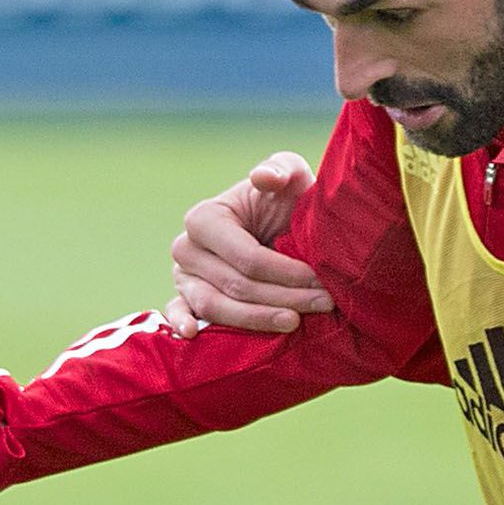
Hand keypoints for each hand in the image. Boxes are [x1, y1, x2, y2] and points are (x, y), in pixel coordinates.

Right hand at [162, 151, 334, 337]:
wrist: (277, 229)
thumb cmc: (284, 202)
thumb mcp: (290, 177)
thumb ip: (280, 169)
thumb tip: (263, 178)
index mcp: (204, 218)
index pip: (248, 257)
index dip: (286, 272)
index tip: (322, 280)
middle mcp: (186, 248)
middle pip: (237, 286)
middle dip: (284, 297)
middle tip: (324, 303)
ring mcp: (182, 276)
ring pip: (216, 307)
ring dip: (258, 319)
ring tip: (295, 323)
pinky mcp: (184, 299)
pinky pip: (178, 314)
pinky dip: (183, 324)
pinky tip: (194, 335)